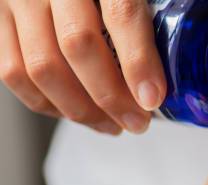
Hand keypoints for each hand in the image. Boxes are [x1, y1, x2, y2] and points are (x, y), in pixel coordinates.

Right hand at [0, 0, 165, 133]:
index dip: (139, 60)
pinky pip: (14, 71)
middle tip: (138, 121)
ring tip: (112, 125)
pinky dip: (48, 103)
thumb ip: (146, 16)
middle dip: (112, 96)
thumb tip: (169, 71)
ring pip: (42, 66)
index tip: (153, 97)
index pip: (121, 12)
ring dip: (81, 109)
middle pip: (78, 44)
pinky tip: (78, 113)